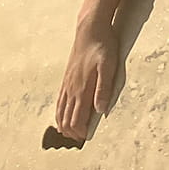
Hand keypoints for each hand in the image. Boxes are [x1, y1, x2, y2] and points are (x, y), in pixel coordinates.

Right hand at [55, 0, 124, 141]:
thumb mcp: (109, 66)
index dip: (80, 132)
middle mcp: (72, 89)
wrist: (90, 30)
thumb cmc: (102, 47)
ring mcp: (67, 84)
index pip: (77, 119)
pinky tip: (62, 116)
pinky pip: (59, 101)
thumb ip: (104, 88)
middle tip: (79, 139)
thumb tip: (101, 110)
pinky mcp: (66, 79)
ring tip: (70, 133)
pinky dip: (59, 113)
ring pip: (60, 111)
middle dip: (71, 131)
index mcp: (82, 89)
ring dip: (64, 124)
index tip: (85, 138)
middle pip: (66, 119)